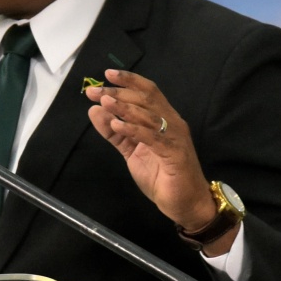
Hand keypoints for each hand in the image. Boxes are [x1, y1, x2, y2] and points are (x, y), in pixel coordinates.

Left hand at [86, 69, 235, 252]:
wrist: (186, 204)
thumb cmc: (162, 177)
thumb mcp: (132, 152)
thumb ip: (115, 133)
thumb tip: (95, 110)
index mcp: (164, 119)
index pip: (148, 92)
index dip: (129, 81)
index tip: (106, 75)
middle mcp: (172, 123)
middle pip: (146, 99)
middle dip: (119, 92)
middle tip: (96, 91)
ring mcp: (174, 137)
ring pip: (148, 114)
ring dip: (125, 107)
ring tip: (104, 101)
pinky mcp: (174, 153)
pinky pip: (152, 137)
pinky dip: (133, 129)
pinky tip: (117, 125)